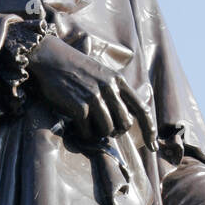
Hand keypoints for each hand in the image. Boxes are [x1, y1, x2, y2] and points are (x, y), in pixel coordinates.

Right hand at [27, 34, 156, 147]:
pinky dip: (84, 133)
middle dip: (117, 132)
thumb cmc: (75, 69)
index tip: (153, 146)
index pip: (142, 109)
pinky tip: (78, 126)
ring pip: (108, 130)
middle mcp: (110, 88)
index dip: (150, 130)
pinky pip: (88, 131)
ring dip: (99, 133)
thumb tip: (126, 116)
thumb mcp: (102, 73)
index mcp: (118, 81)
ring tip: (90, 126)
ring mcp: (94, 97)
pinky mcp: (79, 106)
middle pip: (125, 124)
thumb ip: (115, 90)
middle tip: (106, 130)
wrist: (51, 58)